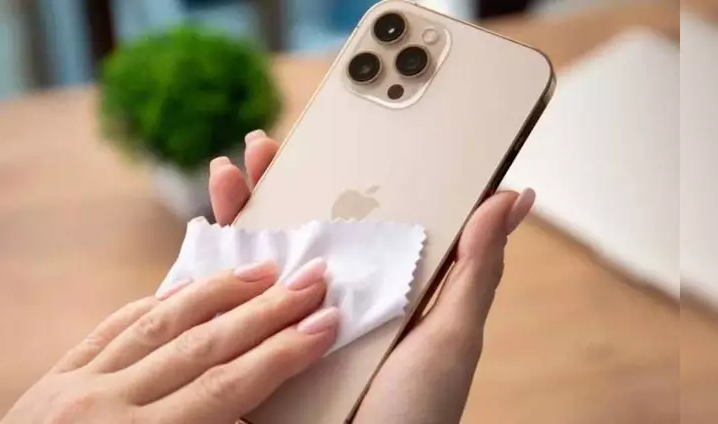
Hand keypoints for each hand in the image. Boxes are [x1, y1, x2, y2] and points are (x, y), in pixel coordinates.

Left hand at [1, 173, 340, 423]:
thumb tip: (248, 419)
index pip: (228, 386)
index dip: (283, 352)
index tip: (325, 323)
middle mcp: (106, 406)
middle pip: (203, 344)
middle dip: (265, 311)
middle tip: (312, 279)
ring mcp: (76, 384)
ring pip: (159, 322)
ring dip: (218, 293)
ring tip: (264, 269)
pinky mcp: (54, 376)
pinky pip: (113, 326)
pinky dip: (155, 302)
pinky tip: (188, 288)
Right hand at [211, 130, 535, 423]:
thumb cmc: (420, 413)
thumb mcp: (452, 337)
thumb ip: (475, 269)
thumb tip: (511, 196)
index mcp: (378, 289)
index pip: (355, 221)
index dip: (338, 177)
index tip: (327, 138)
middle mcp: (330, 301)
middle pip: (299, 230)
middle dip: (275, 184)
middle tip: (264, 147)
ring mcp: (290, 326)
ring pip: (257, 260)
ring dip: (238, 213)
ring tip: (231, 172)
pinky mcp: (257, 354)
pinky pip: (227, 309)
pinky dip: (210, 272)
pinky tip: (205, 233)